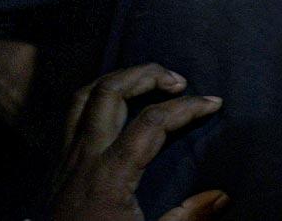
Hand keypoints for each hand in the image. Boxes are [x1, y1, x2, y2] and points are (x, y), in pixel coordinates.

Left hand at [50, 63, 226, 220]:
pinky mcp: (59, 164)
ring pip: (85, 96)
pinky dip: (98, 97)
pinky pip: (73, 114)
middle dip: (148, 75)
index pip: (152, 121)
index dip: (188, 107)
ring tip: (148, 80)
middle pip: (110, 92)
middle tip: (179, 81)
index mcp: (110, 175)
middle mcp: (85, 157)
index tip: (214, 103)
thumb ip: (187, 217)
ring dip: (120, 79)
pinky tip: (119, 104)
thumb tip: (222, 196)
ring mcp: (67, 157)